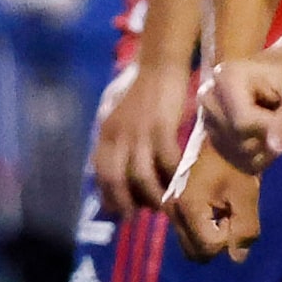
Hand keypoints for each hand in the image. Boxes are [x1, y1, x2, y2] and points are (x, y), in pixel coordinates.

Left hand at [91, 62, 192, 214]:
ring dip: (153, 195)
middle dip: (126, 202)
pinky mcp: (161, 126)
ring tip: (163, 205)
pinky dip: (174, 176)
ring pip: (141, 176)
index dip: (108, 196)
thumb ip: (118, 146)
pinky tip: (181, 182)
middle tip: (139, 215)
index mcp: (105, 135)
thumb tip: (124, 178)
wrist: (160, 66)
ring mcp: (138, 131)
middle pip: (116, 180)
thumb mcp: (121, 121)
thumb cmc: (145, 97)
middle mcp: (117, 135)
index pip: (100, 174)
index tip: (120, 211)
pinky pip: (166, 160)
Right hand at [169, 132, 264, 261]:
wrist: (219, 132)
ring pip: (190, 244)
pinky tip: (214, 204)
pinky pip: (186, 231)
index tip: (235, 209)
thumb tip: (237, 258)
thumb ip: (245, 229)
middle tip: (230, 212)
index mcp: (188, 207)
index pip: (210, 247)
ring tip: (223, 207)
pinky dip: (202, 228)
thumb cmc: (236, 160)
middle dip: (218, 241)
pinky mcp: (170, 204)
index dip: (230, 235)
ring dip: (209, 235)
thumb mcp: (246, 194)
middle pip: (195, 252)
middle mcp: (171, 210)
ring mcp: (168, 207)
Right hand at [193, 43, 281, 174]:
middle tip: (280, 111)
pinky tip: (264, 131)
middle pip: (241, 141)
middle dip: (270, 135)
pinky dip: (261, 154)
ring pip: (241, 156)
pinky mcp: (214, 138)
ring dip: (267, 145)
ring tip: (271, 118)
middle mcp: (209, 98)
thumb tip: (277, 150)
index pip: (243, 123)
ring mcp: (208, 119)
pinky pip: (241, 163)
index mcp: (225, 77)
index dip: (273, 126)